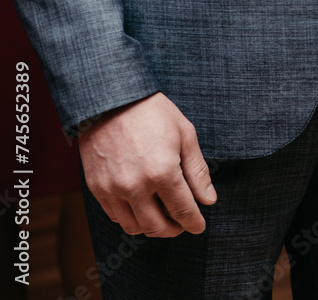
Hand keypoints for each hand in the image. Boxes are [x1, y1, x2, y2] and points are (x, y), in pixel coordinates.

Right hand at [79, 93, 216, 237]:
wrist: (110, 100)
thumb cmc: (153, 113)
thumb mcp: (185, 136)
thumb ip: (197, 172)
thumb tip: (208, 200)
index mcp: (162, 173)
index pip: (183, 211)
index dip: (194, 223)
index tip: (199, 226)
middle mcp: (135, 186)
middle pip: (157, 227)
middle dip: (174, 229)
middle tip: (182, 224)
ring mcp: (112, 189)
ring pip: (134, 227)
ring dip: (151, 228)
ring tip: (162, 218)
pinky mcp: (96, 188)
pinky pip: (114, 216)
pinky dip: (130, 218)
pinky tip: (141, 207)